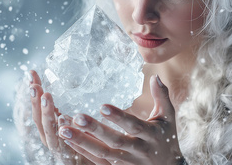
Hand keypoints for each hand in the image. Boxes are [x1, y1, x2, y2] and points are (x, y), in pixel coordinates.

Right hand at [29, 70, 109, 163]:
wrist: (98, 163)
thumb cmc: (88, 140)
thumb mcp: (77, 121)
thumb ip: (72, 106)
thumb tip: (76, 78)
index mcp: (51, 127)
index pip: (39, 108)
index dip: (34, 92)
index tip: (32, 73)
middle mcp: (51, 138)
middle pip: (39, 120)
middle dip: (36, 102)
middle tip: (36, 85)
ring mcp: (59, 149)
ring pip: (49, 131)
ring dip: (47, 114)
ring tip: (47, 97)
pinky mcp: (70, 158)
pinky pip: (65, 145)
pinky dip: (63, 132)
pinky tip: (63, 118)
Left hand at [57, 75, 184, 164]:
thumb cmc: (166, 138)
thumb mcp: (168, 118)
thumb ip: (162, 97)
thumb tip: (155, 76)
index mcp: (151, 134)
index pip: (133, 125)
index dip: (119, 117)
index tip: (102, 106)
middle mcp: (139, 150)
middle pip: (115, 141)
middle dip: (95, 130)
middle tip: (77, 118)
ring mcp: (128, 163)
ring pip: (103, 154)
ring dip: (83, 142)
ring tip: (63, 130)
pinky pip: (99, 163)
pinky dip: (83, 152)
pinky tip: (69, 141)